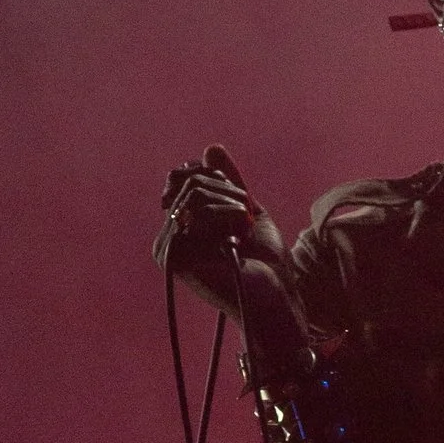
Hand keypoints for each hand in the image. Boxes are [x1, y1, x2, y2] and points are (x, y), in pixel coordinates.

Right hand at [155, 144, 285, 311]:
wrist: (274, 295)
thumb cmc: (265, 262)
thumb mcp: (246, 210)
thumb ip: (226, 181)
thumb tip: (211, 147)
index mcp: (181, 227)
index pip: (183, 178)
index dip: (214, 177)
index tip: (240, 198)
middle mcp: (169, 237)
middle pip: (189, 182)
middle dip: (227, 191)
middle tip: (246, 217)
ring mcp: (168, 248)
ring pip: (193, 193)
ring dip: (231, 204)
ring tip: (244, 229)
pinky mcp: (174, 257)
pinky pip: (196, 211)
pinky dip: (226, 215)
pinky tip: (238, 236)